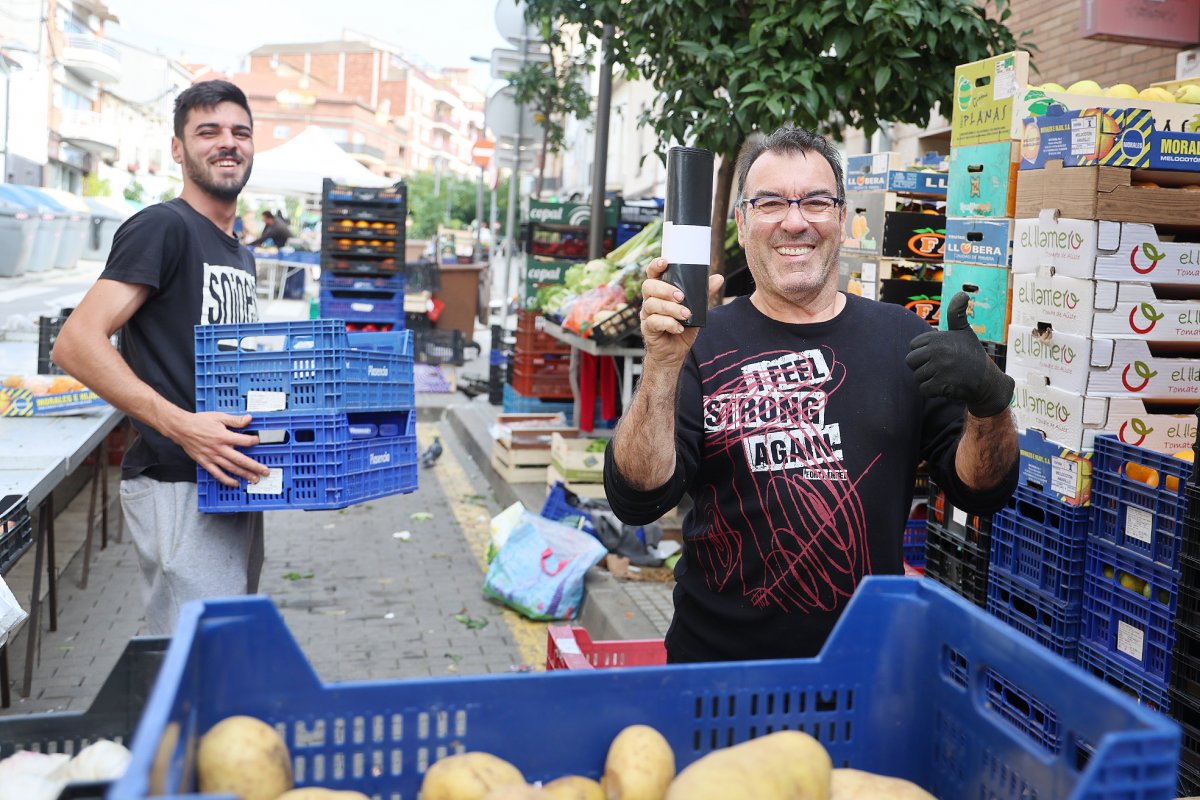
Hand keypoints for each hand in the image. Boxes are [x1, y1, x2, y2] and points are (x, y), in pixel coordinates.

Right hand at [171, 411, 269, 487]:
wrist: (181, 428)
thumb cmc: (200, 421)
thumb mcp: (218, 416)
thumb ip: (235, 420)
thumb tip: (249, 419)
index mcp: (224, 436)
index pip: (244, 441)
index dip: (253, 441)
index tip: (258, 441)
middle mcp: (219, 449)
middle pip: (240, 460)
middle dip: (254, 466)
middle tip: (265, 472)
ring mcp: (212, 457)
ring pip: (231, 468)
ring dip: (244, 475)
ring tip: (254, 479)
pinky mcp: (205, 462)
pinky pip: (217, 474)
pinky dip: (226, 480)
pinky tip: (235, 483)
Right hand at [639, 257, 722, 366]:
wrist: (675, 352)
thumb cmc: (683, 326)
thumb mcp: (696, 309)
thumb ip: (704, 294)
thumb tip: (719, 278)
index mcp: (659, 291)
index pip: (652, 274)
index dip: (656, 265)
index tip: (665, 262)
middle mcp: (650, 300)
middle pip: (648, 286)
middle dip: (665, 289)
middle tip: (682, 297)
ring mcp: (647, 315)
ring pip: (652, 305)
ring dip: (671, 309)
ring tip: (686, 315)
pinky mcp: (648, 329)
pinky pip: (654, 322)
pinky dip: (669, 324)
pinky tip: (679, 328)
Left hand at [905, 292, 1013, 417]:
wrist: (987, 381)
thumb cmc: (972, 355)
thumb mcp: (964, 331)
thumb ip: (957, 314)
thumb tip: (962, 293)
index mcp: (938, 337)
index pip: (913, 346)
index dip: (924, 353)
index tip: (940, 355)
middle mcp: (938, 350)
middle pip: (910, 361)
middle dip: (922, 367)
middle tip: (940, 368)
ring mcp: (939, 368)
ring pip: (917, 376)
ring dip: (928, 380)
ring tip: (945, 376)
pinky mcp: (941, 385)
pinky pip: (923, 390)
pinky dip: (932, 391)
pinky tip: (946, 386)